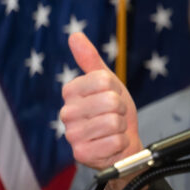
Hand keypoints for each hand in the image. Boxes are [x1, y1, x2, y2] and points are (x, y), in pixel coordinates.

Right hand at [60, 33, 146, 189]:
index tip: (111, 97)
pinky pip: (115, 141)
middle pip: (110, 101)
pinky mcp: (81, 154)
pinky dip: (121, 143)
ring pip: (113, 121)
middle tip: (115, 115)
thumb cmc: (115, 111)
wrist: (123, 145)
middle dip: (121, 109)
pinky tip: (112, 144)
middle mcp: (66, 113)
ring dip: (121, 127)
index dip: (116, 89)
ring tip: (113, 130)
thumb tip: (75, 35)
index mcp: (71, 91)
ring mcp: (72, 135)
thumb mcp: (108, 82)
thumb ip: (91, 60)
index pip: (103, 80)